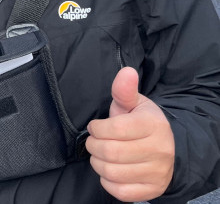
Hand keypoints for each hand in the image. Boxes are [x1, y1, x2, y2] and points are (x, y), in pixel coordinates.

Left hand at [86, 66, 174, 201]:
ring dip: (98, 163)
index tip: (95, 127)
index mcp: (153, 125)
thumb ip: (124, 90)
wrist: (170, 149)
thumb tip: (126, 71)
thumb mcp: (135, 103)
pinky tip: (110, 170)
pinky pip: (120, 191)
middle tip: (94, 141)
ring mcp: (157, 173)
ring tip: (100, 155)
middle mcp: (159, 150)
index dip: (97, 128)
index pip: (114, 129)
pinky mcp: (152, 190)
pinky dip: (108, 181)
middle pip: (110, 152)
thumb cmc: (143, 123)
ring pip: (112, 172)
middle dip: (93, 146)